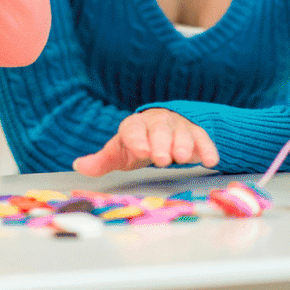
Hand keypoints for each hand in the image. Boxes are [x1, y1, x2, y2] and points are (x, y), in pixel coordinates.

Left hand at [71, 108, 219, 176]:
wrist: (161, 125)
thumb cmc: (137, 143)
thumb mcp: (119, 152)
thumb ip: (102, 160)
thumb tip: (79, 165)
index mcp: (134, 127)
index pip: (134, 130)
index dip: (137, 140)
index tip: (140, 151)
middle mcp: (157, 123)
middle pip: (160, 130)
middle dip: (161, 144)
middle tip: (162, 158)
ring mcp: (178, 127)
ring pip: (182, 133)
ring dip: (183, 144)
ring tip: (182, 158)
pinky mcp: (196, 133)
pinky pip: (203, 139)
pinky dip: (208, 148)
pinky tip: (211, 160)